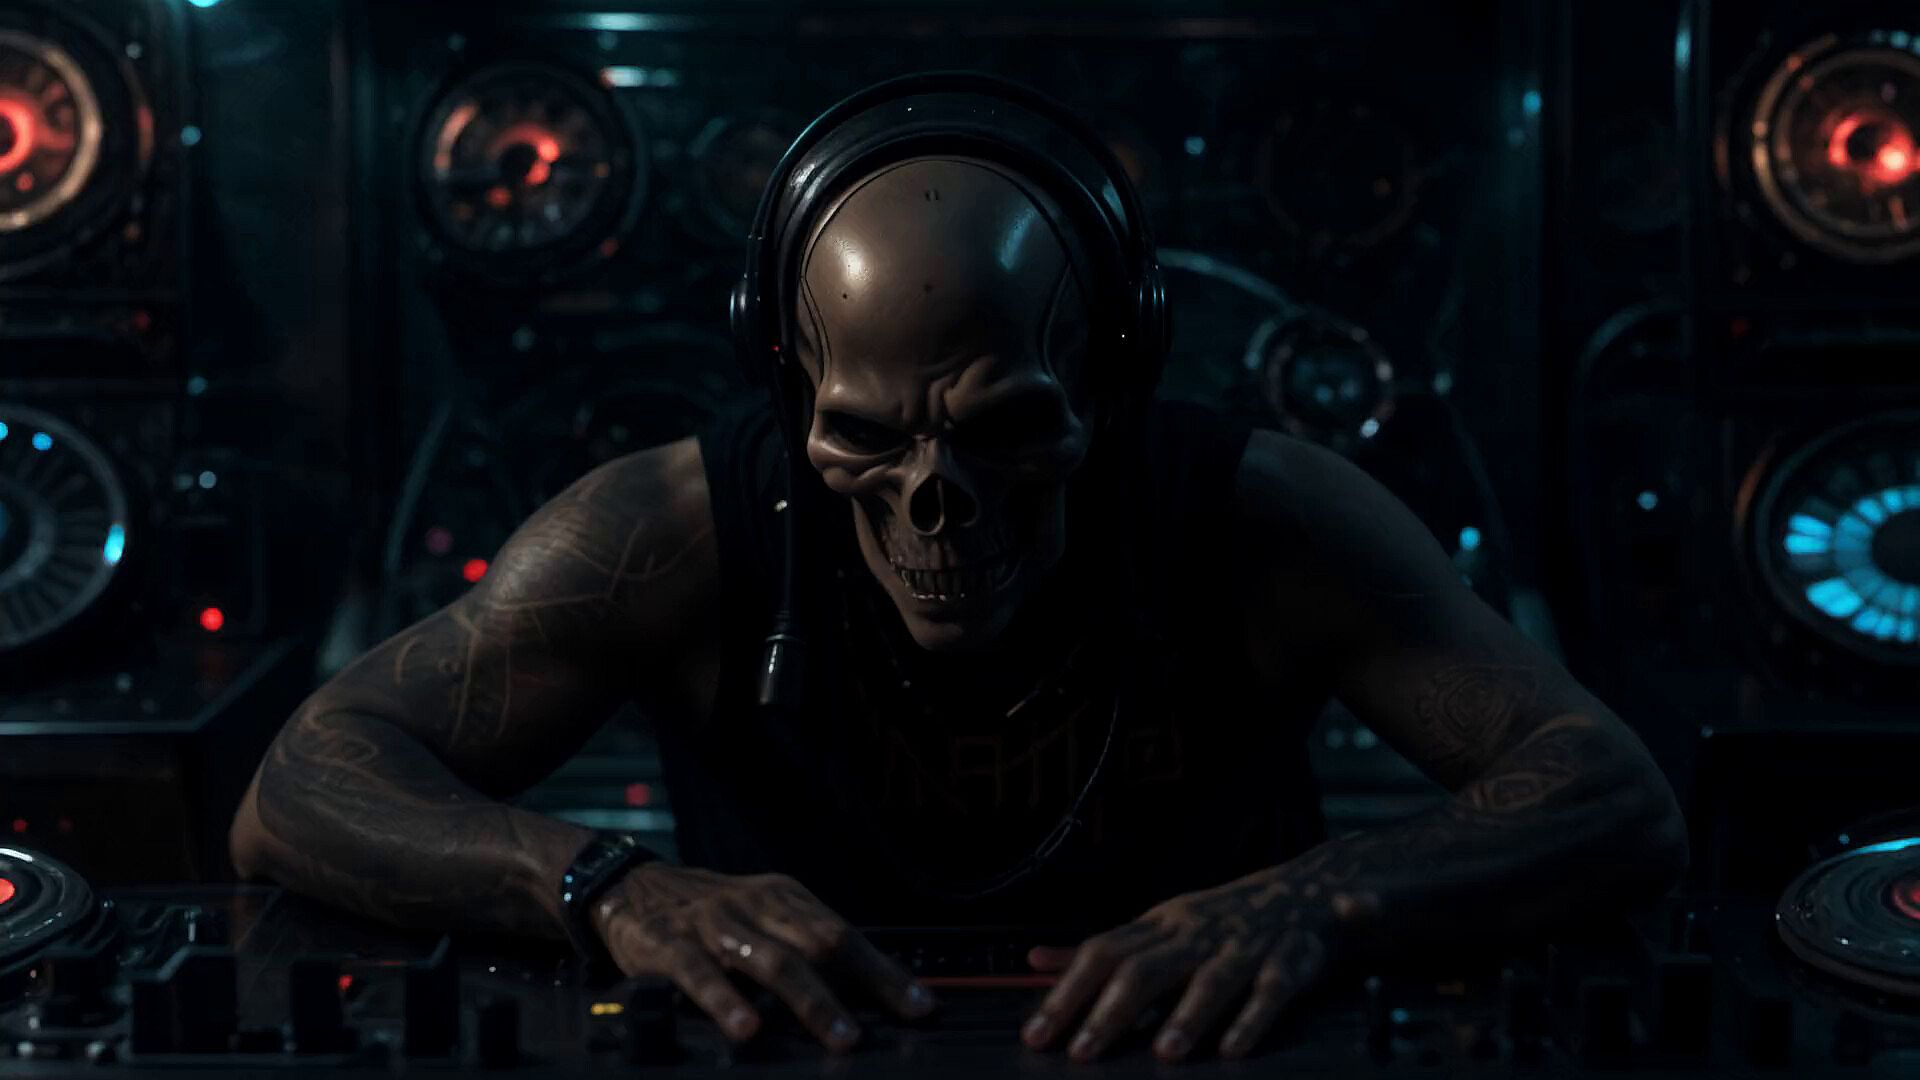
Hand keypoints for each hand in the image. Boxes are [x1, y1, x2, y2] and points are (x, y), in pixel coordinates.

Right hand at [590, 864, 934, 1051]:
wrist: (633, 885)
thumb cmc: (715, 915)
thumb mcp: (765, 918)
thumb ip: (809, 948)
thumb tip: (874, 994)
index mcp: (787, 899)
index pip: (847, 935)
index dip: (885, 973)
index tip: (921, 1007)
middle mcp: (758, 906)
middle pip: (819, 944)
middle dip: (855, 989)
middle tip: (879, 1030)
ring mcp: (716, 924)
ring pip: (771, 960)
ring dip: (810, 1000)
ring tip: (837, 1036)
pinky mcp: (671, 945)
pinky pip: (702, 974)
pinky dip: (728, 1002)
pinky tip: (747, 1029)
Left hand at [1020, 869, 1373, 1062]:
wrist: (1307, 892)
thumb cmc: (1218, 921)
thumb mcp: (1156, 928)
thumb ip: (1102, 950)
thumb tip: (1034, 960)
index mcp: (1159, 925)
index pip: (1102, 954)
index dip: (1067, 993)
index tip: (1037, 1035)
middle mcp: (1195, 933)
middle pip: (1146, 967)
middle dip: (1111, 1011)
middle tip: (1082, 1053)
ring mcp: (1242, 946)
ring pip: (1210, 979)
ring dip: (1187, 1015)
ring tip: (1164, 1054)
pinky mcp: (1289, 962)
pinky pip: (1269, 991)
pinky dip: (1252, 1019)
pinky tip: (1233, 1048)